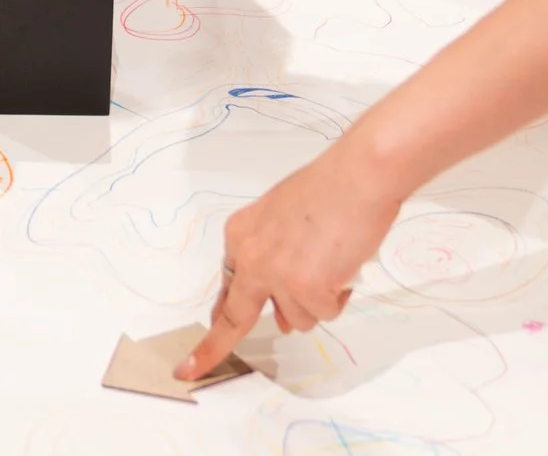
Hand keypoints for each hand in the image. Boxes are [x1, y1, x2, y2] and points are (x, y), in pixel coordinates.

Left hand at [180, 143, 404, 379]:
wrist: (358, 177)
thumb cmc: (330, 190)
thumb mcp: (284, 221)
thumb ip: (276, 264)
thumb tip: (285, 316)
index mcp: (241, 237)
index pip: (225, 290)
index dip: (214, 324)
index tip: (190, 357)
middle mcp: (252, 258)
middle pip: (235, 317)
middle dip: (213, 348)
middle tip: (190, 370)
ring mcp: (277, 275)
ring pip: (299, 318)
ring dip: (319, 300)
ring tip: (333, 262)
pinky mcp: (307, 288)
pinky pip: (326, 311)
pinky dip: (339, 295)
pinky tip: (345, 265)